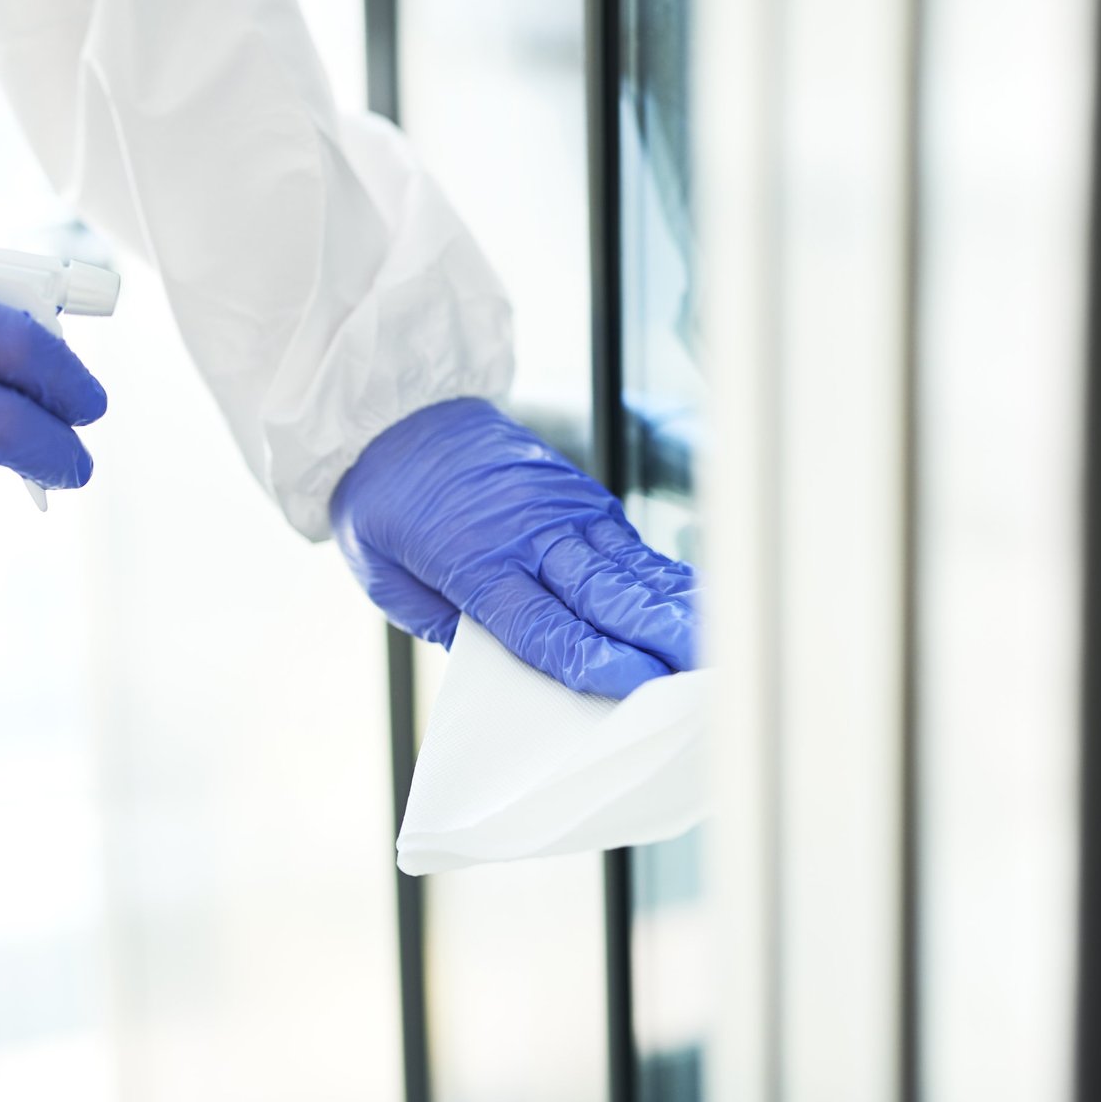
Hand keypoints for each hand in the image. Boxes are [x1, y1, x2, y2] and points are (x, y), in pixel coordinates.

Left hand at [330, 397, 697, 696]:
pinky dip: (659, 574)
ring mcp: (559, 508)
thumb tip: (503, 668)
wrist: (396, 415)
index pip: (543, 625)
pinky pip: (624, 543)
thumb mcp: (386, 578)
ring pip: (624, 566)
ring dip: (670, 605)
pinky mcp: (577, 494)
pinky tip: (692, 599)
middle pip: (601, 594)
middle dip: (654, 636)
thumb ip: (446, 624)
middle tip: (703, 671)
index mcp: (473, 559)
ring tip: (715, 639)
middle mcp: (527, 532)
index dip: (594, 659)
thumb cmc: (384, 501)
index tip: (639, 686)